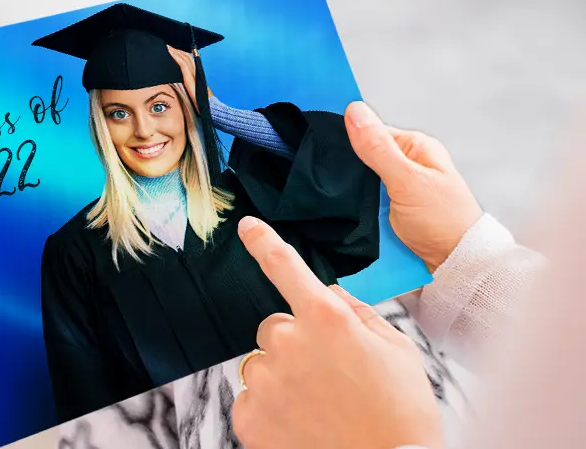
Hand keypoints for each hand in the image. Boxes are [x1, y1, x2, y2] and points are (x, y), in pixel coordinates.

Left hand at [167, 45, 213, 113]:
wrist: (211, 109)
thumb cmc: (204, 106)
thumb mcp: (198, 96)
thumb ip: (192, 91)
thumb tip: (187, 92)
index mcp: (198, 77)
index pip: (190, 62)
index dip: (183, 56)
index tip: (176, 51)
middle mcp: (197, 74)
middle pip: (188, 58)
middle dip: (179, 51)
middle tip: (170, 46)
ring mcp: (194, 75)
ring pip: (185, 58)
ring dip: (176, 51)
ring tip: (168, 46)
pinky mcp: (190, 78)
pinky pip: (182, 64)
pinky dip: (176, 56)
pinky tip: (170, 51)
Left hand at [232, 216, 444, 448]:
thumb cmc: (401, 412)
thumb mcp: (397, 349)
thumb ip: (357, 312)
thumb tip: (330, 294)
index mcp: (326, 319)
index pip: (285, 267)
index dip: (263, 242)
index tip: (247, 225)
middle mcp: (289, 343)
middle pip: (273, 326)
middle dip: (294, 342)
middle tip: (327, 374)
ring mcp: (265, 382)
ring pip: (261, 364)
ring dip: (281, 377)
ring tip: (318, 405)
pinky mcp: (249, 417)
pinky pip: (250, 399)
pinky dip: (269, 409)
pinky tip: (301, 424)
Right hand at [344, 102, 481, 271]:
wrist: (457, 266)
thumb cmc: (444, 221)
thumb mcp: (408, 180)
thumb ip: (378, 148)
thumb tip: (354, 111)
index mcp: (414, 147)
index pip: (370, 133)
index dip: (347, 141)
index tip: (323, 152)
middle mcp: (405, 165)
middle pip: (361, 160)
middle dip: (346, 173)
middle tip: (329, 184)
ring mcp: (396, 189)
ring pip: (359, 185)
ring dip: (349, 195)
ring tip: (335, 202)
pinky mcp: (389, 212)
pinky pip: (363, 205)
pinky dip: (355, 210)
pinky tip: (344, 215)